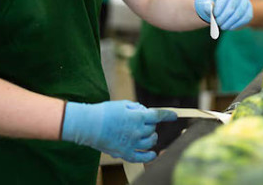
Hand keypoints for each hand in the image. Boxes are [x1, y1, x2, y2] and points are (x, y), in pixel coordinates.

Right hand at [61, 100, 176, 162]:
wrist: (88, 125)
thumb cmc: (104, 112)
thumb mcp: (122, 104)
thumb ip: (136, 108)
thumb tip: (145, 112)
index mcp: (137, 117)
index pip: (158, 116)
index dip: (167, 115)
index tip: (174, 116)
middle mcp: (137, 131)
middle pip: (152, 129)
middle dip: (151, 125)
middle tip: (143, 122)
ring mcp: (131, 143)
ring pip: (150, 142)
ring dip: (152, 138)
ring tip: (149, 135)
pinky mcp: (124, 153)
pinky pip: (141, 158)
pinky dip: (149, 156)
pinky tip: (153, 154)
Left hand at [195, 0, 252, 29]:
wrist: (218, 5)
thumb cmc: (211, 1)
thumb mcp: (206, 1)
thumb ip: (207, 4)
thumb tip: (210, 8)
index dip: (220, 6)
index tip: (214, 15)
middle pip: (233, 3)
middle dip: (224, 15)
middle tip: (217, 23)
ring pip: (241, 11)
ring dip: (230, 21)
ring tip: (222, 26)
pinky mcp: (249, 8)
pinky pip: (247, 17)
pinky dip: (238, 24)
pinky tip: (229, 27)